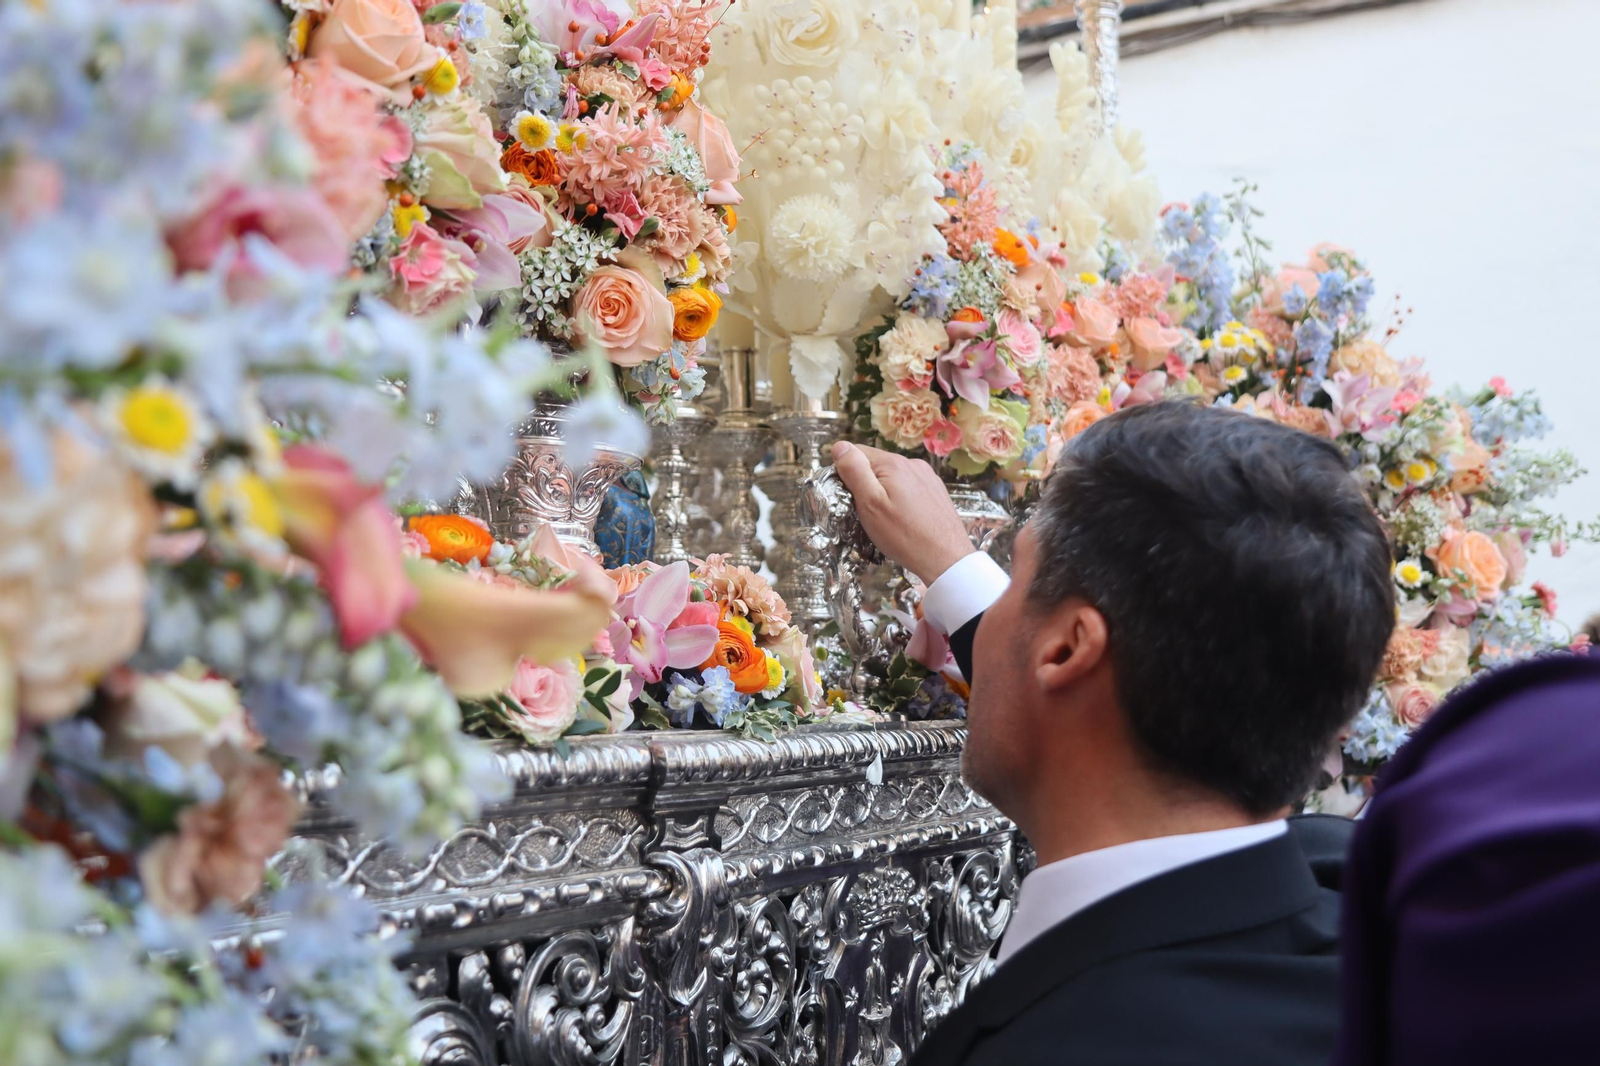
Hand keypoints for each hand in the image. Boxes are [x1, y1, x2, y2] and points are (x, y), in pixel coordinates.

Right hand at [830, 441, 973, 584]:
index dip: (847, 473)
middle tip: (868, 513)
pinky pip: (909, 487)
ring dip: (884, 492)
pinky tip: (905, 519)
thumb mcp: (870, 503)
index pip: (857, 453)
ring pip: (893, 477)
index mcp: (893, 463)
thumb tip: (840, 446)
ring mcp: (927, 477)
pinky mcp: (936, 491)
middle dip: (866, 485)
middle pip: (876, 465)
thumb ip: (854, 471)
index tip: (849, 497)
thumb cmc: (904, 535)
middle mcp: (913, 463)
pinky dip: (901, 499)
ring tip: (888, 519)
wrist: (945, 558)